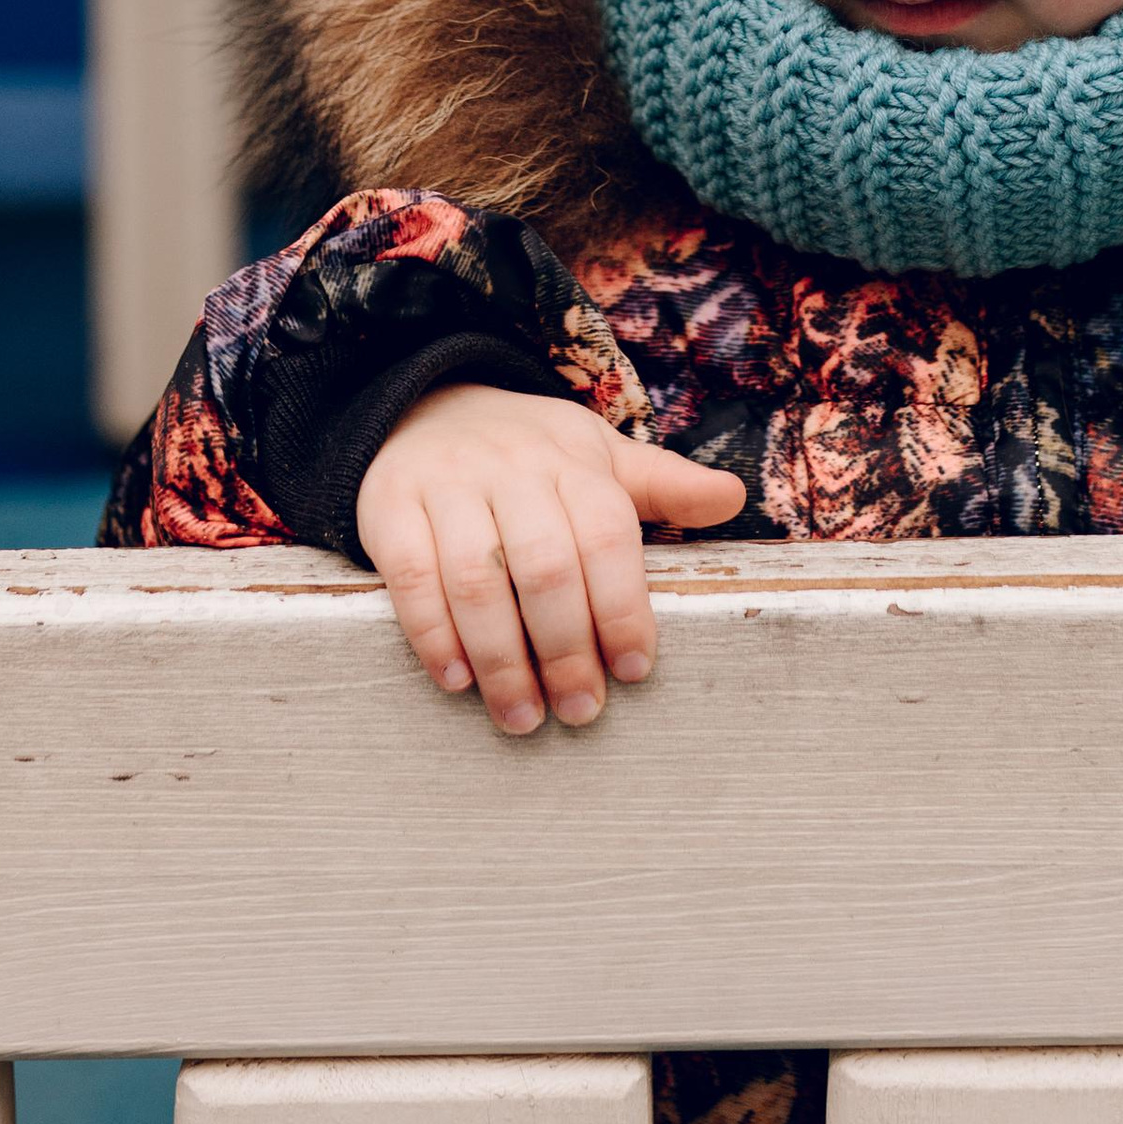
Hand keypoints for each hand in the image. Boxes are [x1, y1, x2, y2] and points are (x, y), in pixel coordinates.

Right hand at [355, 382, 743, 733]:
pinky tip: (456, 679)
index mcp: (573, 460)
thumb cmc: (530, 455)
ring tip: (521, 716)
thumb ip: (663, 486)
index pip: (607, 535)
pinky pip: (411, 575)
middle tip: (579, 711)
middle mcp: (512, 467)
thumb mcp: (599, 458)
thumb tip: (734, 497)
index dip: (624, 607)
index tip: (634, 670)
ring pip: (477, 577)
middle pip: (546, 564)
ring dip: (501, 658)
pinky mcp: (388, 505)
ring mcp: (447, 484)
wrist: (426, 407)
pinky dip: (433, 633)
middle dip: (566, 648)